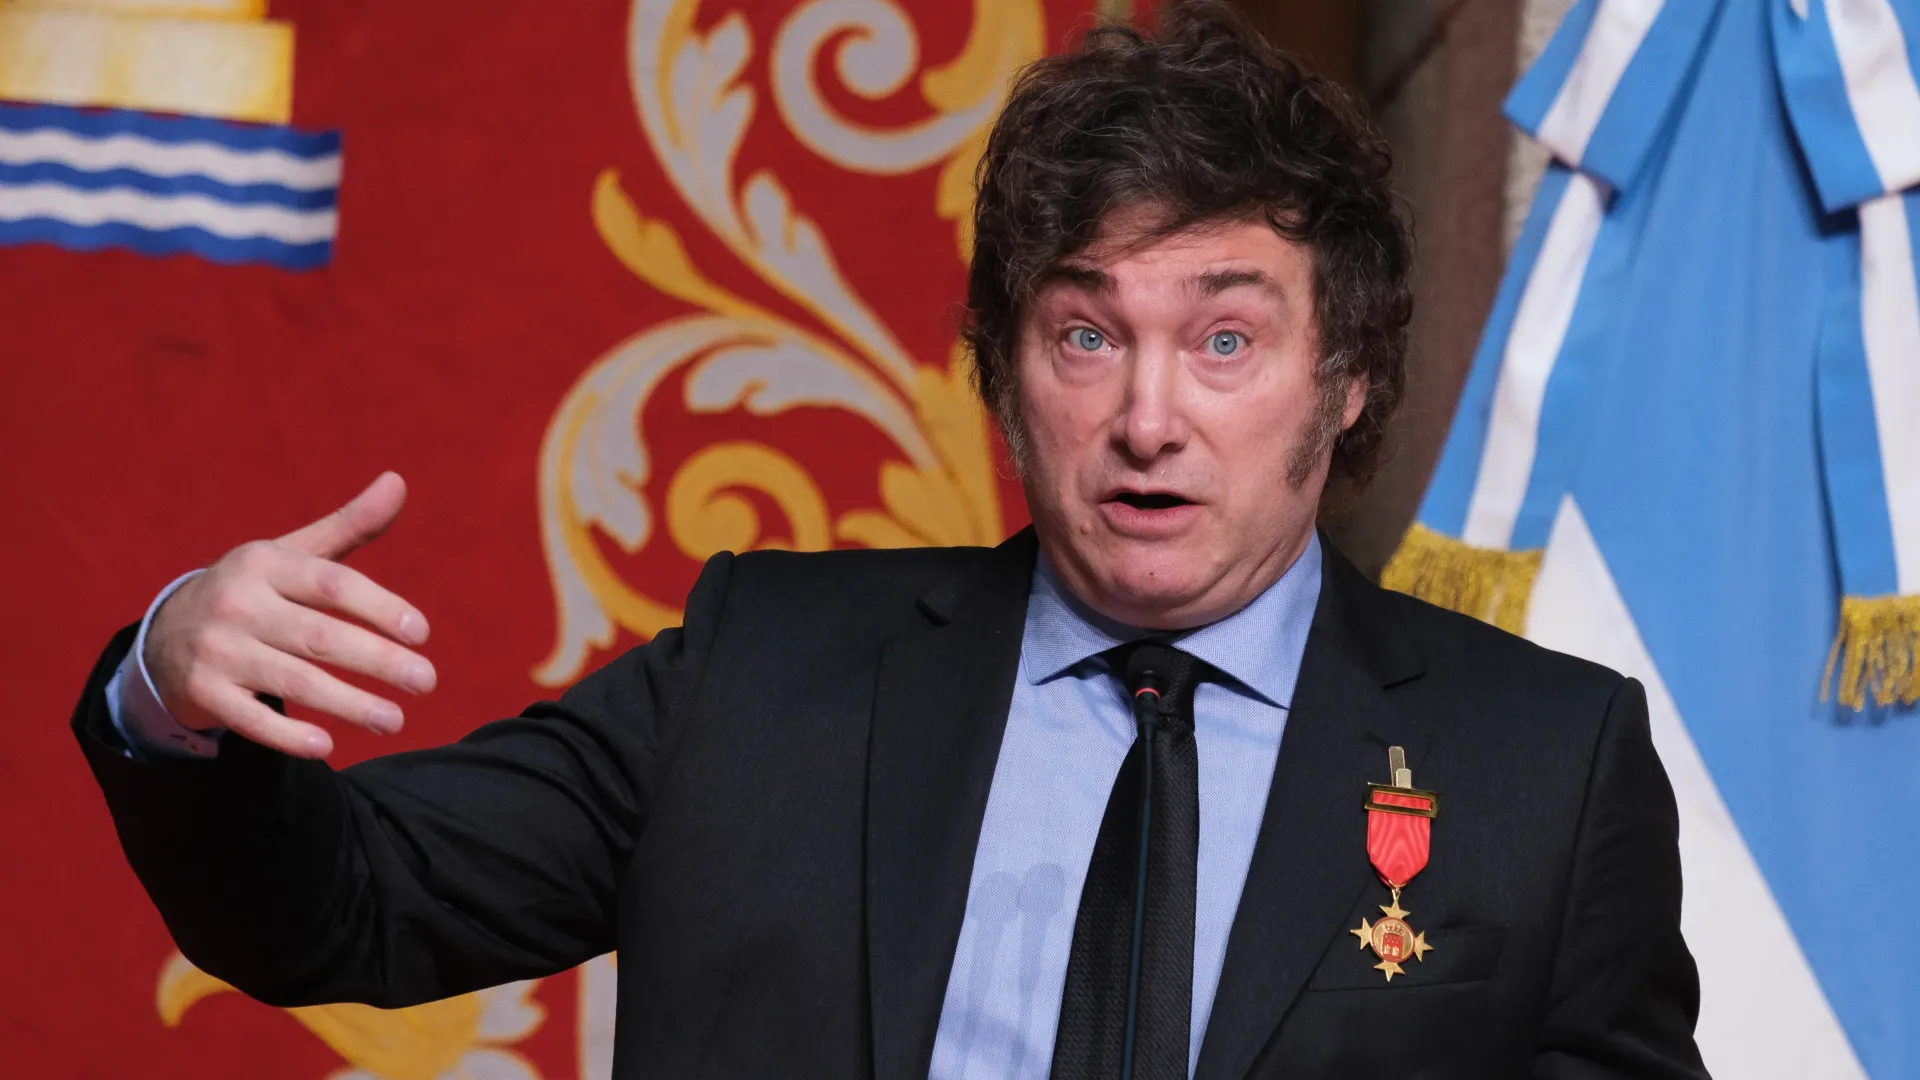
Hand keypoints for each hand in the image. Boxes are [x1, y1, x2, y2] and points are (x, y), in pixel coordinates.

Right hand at [144, 472, 435, 758]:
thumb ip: (347, 526)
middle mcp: (238, 604)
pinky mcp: (203, 693)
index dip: (379, 607)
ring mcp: (217, 651)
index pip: (332, 585)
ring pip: (294, 681)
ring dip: (349, 704)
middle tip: (427, 681)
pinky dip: (288, 735)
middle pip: (320, 637)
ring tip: (395, 719)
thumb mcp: (290, 554)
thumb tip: (397, 481)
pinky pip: (250, 719)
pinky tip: (328, 745)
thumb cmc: (252, 592)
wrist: (164, 637)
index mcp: (265, 564)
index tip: (421, 633)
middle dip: (379, 662)